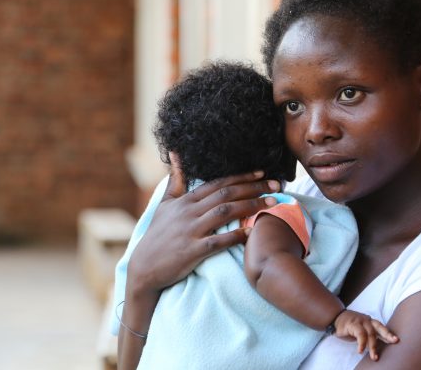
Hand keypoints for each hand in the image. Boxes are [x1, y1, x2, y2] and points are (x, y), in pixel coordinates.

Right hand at [127, 152, 281, 299]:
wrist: (143, 268)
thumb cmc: (158, 235)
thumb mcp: (165, 204)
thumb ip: (175, 179)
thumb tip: (175, 152)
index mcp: (185, 201)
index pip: (218, 183)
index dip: (241, 177)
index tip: (262, 173)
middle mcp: (189, 212)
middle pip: (226, 194)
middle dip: (253, 188)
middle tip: (277, 184)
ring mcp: (190, 231)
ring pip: (224, 213)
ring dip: (250, 205)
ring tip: (272, 202)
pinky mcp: (192, 251)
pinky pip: (217, 241)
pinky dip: (235, 236)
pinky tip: (252, 231)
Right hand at [331, 310, 398, 360]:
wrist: (336, 318)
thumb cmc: (350, 326)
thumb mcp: (361, 331)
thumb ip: (369, 336)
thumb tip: (378, 347)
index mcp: (371, 322)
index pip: (382, 328)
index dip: (389, 334)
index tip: (396, 340)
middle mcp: (367, 321)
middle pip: (380, 327)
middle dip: (388, 334)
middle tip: (395, 341)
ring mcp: (360, 321)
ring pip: (370, 333)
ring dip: (373, 346)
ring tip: (374, 357)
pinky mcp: (353, 324)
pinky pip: (360, 334)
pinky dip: (361, 343)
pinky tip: (360, 351)